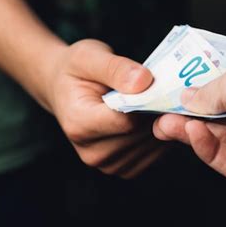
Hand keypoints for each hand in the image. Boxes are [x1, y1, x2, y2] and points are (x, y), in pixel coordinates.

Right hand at [46, 39, 165, 177]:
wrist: (63, 90)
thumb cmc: (76, 71)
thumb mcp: (89, 57)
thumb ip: (116, 68)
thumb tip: (144, 81)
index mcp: (80, 124)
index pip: (128, 120)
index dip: (149, 100)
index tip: (156, 82)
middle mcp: (93, 152)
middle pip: (142, 134)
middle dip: (157, 109)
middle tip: (159, 88)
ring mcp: (109, 164)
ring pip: (154, 143)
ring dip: (161, 122)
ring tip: (153, 100)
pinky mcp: (125, 169)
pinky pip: (157, 153)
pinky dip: (161, 133)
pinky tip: (151, 115)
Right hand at [154, 56, 225, 192]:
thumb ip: (208, 92)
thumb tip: (187, 98)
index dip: (200, 97)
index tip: (174, 98)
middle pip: (220, 122)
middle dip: (190, 118)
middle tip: (162, 116)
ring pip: (220, 142)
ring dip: (192, 133)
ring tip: (166, 125)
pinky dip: (207, 148)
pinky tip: (192, 133)